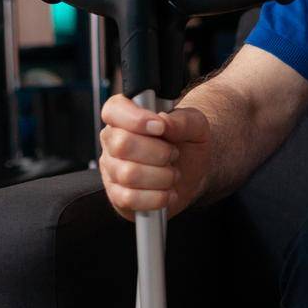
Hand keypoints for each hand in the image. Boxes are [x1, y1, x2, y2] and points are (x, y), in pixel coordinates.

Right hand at [98, 94, 211, 220]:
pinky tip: (167, 192)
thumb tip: (163, 121)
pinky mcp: (116, 195)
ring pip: (128, 174)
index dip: (136, 119)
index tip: (160, 127)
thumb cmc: (188, 143)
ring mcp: (111, 169)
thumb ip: (181, 121)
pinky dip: (157, 197)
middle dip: (159, 153)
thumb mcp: (196, 125)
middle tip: (173, 154)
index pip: (114, 110)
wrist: (194, 172)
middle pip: (122, 145)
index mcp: (126, 117)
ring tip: (172, 173)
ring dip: (162, 176)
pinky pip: (130, 198)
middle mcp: (112, 141)